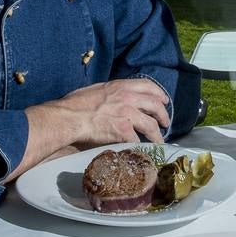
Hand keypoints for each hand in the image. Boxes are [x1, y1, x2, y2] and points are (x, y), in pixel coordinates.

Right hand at [10, 79, 170, 181]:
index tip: (163, 100)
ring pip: (151, 125)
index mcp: (121, 86)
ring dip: (157, 135)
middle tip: (166, 123)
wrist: (70, 117)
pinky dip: (141, 146)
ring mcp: (128, 115)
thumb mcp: (97, 89)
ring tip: (159, 141)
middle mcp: (128, 98)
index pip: (148, 85)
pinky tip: (142, 150)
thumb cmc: (76, 103)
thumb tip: (114, 96)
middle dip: (163, 115)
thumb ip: (111, 92)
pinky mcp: (124, 131)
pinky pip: (138, 140)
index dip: (159, 93)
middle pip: (155, 105)